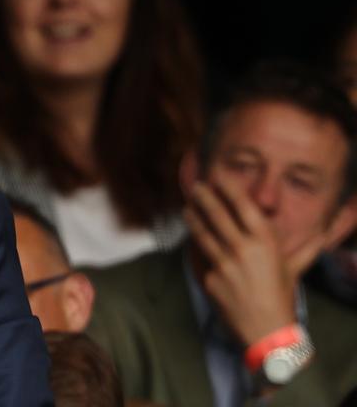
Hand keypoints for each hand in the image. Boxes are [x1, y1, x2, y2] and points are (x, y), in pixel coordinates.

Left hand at [184, 176, 324, 345]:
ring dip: (193, 218)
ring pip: (203, 233)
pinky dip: (198, 248)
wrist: (267, 331)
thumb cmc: (281, 297)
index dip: (229, 189)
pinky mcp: (210, 278)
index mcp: (265, 243)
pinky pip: (203, 258)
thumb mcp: (294, 270)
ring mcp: (224, 264)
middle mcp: (243, 249)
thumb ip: (306, 249)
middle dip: (204, 198)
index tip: (219, 177)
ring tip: (187, 207)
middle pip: (217, 215)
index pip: (243, 207)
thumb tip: (323, 234)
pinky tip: (192, 238)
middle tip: (196, 186)